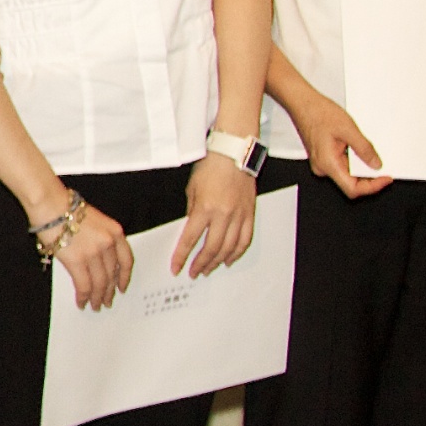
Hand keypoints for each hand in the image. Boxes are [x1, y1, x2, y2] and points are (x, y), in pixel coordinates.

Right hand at [50, 195, 135, 311]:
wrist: (50, 204)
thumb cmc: (65, 208)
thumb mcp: (94, 220)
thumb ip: (101, 239)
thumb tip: (96, 262)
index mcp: (115, 232)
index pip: (126, 261)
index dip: (125, 277)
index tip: (122, 287)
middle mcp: (108, 244)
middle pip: (112, 274)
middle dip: (109, 291)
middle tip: (107, 301)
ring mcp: (94, 253)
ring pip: (100, 283)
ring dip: (97, 297)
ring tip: (94, 305)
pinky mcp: (77, 261)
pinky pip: (84, 285)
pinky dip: (83, 296)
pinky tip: (81, 302)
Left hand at [174, 155, 260, 276]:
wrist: (234, 153)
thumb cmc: (211, 166)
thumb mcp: (192, 188)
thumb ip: (192, 211)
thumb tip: (192, 229)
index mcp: (204, 208)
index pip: (190, 239)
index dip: (182, 256)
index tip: (176, 267)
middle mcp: (223, 214)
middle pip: (211, 248)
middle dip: (201, 263)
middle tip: (194, 272)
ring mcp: (239, 215)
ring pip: (229, 247)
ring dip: (218, 261)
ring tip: (209, 269)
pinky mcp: (250, 213)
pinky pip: (245, 239)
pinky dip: (237, 252)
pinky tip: (229, 259)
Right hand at [283, 89, 386, 196]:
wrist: (303, 104)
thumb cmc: (318, 113)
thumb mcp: (348, 130)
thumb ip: (364, 149)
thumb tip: (376, 164)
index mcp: (328, 164)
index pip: (352, 189)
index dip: (372, 187)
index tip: (385, 179)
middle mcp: (323, 168)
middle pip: (350, 183)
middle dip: (369, 176)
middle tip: (382, 165)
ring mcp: (322, 163)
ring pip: (347, 174)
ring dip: (361, 167)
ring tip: (369, 152)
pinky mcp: (324, 158)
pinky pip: (342, 165)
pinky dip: (354, 160)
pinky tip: (358, 149)